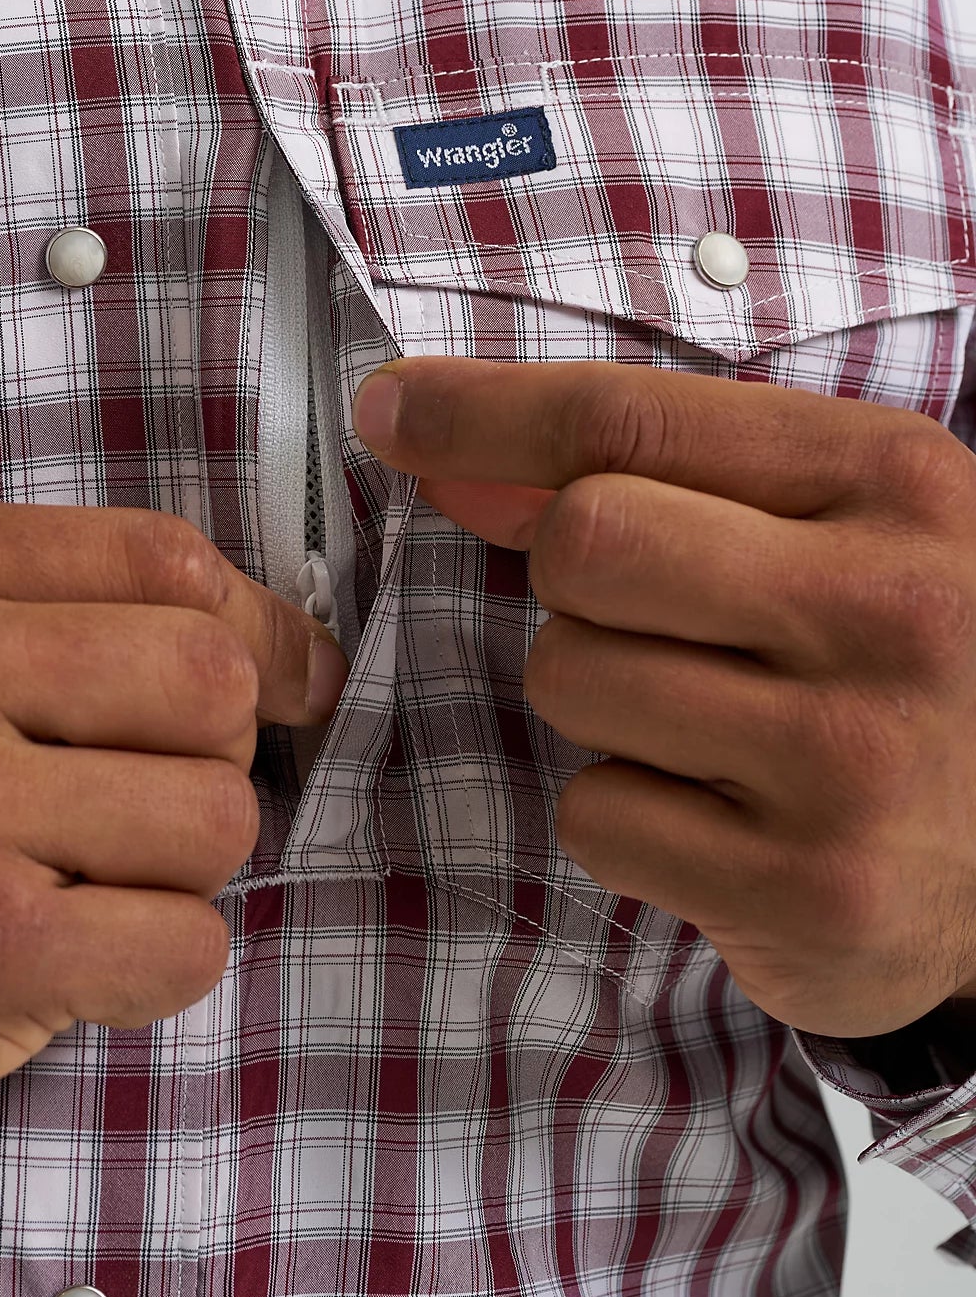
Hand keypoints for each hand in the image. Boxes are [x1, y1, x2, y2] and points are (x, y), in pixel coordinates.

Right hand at [0, 502, 346, 1200]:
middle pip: (212, 678)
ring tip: (84, 885)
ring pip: (219, 816)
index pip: (164, 556)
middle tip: (141, 805)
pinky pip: (188, 944)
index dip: (261, 622)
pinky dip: (157, 966)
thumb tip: (263, 635)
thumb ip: (33, 606)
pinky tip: (69, 963)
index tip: (293, 677)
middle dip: (215, 756)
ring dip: (182, 871)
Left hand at [352, 357, 975, 1038]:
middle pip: (584, 543)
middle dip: (568, 579)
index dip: (483, 411)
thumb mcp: (830, 524)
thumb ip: (661, 476)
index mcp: (891, 483)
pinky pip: (595, 817)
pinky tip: (720, 816)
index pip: (632, 420)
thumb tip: (460, 455)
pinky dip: (624, 815)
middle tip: (648, 617)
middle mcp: (889, 610)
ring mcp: (854, 759)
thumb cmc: (905, 661)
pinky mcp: (812, 890)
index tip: (391, 406)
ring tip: (706, 723)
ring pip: (571, 678)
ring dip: (596, 700)